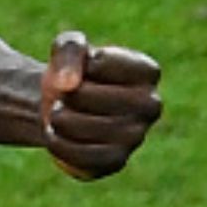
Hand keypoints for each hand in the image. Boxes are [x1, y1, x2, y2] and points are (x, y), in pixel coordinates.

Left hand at [40, 30, 161, 179]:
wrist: (57, 104)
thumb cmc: (70, 72)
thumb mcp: (66, 45)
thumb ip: (69, 50)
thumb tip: (67, 85)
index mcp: (146, 71)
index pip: (107, 64)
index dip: (84, 64)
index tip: (85, 67)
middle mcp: (150, 105)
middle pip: (100, 98)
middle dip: (72, 95)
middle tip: (66, 95)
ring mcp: (136, 136)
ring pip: (90, 128)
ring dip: (61, 118)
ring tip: (58, 114)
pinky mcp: (116, 161)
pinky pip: (84, 156)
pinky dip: (59, 143)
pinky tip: (56, 134)